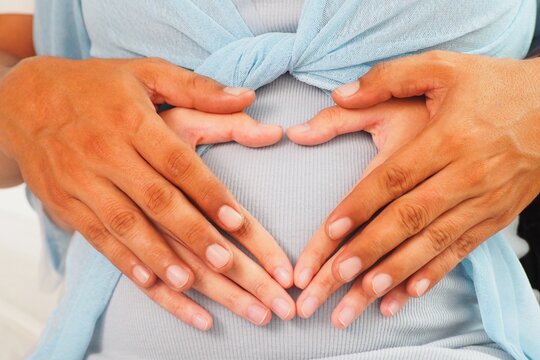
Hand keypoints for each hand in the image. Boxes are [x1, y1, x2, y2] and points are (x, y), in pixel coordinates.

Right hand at [0, 57, 294, 310]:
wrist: (25, 99)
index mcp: (132, 120)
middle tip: (226, 263)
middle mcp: (105, 152)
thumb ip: (199, 88)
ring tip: (189, 281)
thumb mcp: (148, 73)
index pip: (177, 161)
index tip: (238, 221)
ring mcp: (80, 181)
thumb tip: (249, 97)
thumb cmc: (99, 86)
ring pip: (124, 225)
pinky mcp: (63, 202)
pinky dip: (123, 261)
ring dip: (158, 256)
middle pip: (155, 199)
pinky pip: (95, 237)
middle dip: (192, 233)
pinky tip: (148, 281)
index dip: (209, 192)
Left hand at [292, 50, 539, 327]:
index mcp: (445, 139)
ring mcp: (481, 202)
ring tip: (362, 297)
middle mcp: (463, 176)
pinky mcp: (494, 217)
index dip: (359, 205)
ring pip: (431, 244)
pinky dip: (433, 275)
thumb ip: (389, 78)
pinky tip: (408, 295)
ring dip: (395, 273)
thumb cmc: (492, 85)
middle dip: (368, 251)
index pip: (393, 179)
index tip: (329, 230)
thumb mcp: (442, 67)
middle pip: (407, 219)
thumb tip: (339, 94)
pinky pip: (460, 252)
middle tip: (333, 277)